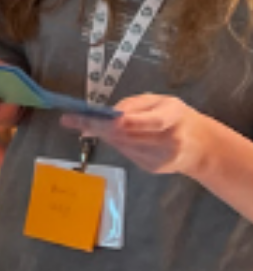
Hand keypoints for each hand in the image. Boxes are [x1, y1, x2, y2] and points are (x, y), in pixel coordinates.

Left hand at [60, 95, 212, 176]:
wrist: (201, 146)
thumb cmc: (177, 117)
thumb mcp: (161, 101)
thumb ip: (135, 105)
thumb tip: (108, 114)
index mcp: (173, 117)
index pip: (144, 120)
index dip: (117, 120)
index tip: (92, 117)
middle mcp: (168, 140)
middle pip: (126, 135)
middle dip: (96, 126)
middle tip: (69, 119)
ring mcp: (160, 158)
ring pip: (122, 145)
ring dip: (101, 133)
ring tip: (82, 122)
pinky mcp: (152, 168)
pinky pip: (126, 153)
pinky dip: (114, 142)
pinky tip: (109, 134)